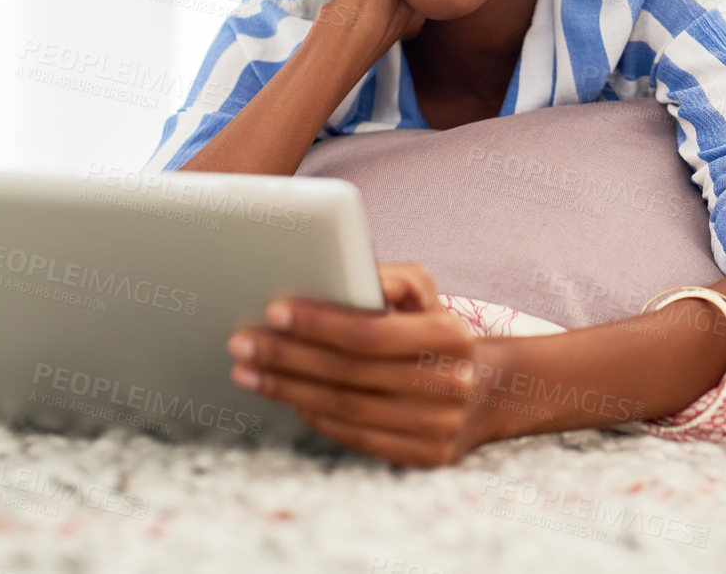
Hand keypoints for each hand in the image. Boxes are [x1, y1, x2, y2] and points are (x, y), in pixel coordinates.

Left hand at [227, 263, 492, 467]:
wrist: (483, 390)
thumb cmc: (433, 333)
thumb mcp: (424, 294)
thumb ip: (391, 278)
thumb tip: (348, 268)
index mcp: (450, 336)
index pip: (372, 333)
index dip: (319, 324)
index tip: (274, 311)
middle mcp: (450, 385)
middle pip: (351, 374)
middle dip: (288, 356)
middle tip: (242, 342)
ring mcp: (439, 426)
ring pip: (345, 408)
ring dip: (288, 388)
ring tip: (248, 371)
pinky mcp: (425, 456)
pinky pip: (355, 436)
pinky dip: (313, 415)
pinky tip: (285, 395)